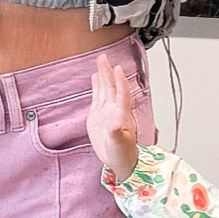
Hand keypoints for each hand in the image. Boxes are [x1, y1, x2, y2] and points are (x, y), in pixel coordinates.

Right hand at [88, 59, 143, 182]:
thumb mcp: (119, 146)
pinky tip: (96, 76)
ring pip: (105, 89)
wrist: (119, 159)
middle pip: (112, 87)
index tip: (117, 69)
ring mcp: (107, 111)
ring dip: (103, 75)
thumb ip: (117, 135)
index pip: (122, 94)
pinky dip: (97, 86)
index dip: (120, 82)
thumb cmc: (122, 153)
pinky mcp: (99, 114)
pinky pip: (98, 96)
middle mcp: (115, 110)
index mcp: (122, 115)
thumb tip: (114, 125)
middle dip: (108, 72)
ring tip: (101, 61)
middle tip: (103, 58)